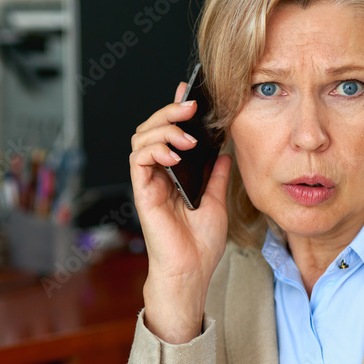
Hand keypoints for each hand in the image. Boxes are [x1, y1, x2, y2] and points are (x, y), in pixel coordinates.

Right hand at [129, 82, 232, 342]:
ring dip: (164, 129)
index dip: (175, 109)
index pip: (170, 133)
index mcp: (175, 173)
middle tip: (190, 105)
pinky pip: (139, 160)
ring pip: (142, 138)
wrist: (192, 271)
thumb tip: (224, 150)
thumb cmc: (200, 244)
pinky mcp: (143, 192)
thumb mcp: (217, 201)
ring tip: (186, 136)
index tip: (190, 92)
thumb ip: (217, 175)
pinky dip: (155, 150)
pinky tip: (174, 154)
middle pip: (152, 128)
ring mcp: (149, 182)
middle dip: (169, 111)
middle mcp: (159, 174)